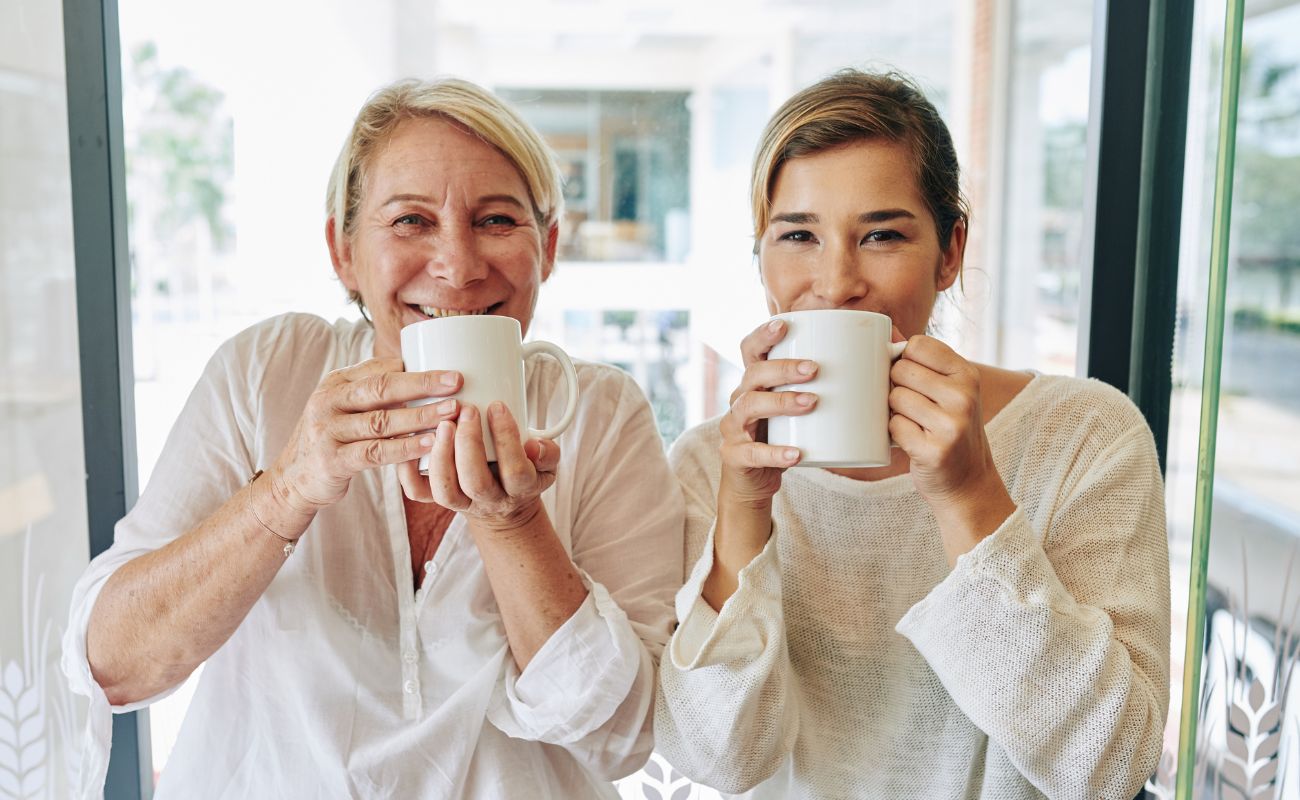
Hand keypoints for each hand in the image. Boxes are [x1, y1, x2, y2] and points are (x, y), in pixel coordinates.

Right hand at [270, 357, 462, 517]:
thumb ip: (372, 388)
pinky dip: (404, 448)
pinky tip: (429, 445)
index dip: (418, 371)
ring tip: (451, 413)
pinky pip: (375, 452)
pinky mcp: (332, 460)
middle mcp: (329, 401)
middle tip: (456, 383)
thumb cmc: (332, 436)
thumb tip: (414, 364)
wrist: (294, 478)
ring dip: (420, 417)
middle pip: (381, 389)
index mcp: (336, 383)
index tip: (453, 373)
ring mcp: (328, 431)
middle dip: (422, 384)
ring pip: (381, 421)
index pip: (381, 371)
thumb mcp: (343, 405)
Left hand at [399, 402, 559, 531]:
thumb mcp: (546, 465)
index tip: (498, 406)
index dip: (507, 440)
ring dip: (440, 456)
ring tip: (442, 423)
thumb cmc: (525, 472)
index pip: (516, 470)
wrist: (504, 508)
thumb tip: (535, 445)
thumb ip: (548, 453)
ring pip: (445, 490)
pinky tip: (411, 440)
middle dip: (469, 444)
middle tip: (466, 410)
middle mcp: (489, 500)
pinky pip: (417, 492)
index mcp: (520, 490)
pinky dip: (408, 470)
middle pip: (476, 481)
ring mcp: (461, 502)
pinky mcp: (438, 499)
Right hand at [718, 319, 818, 506]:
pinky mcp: (735, 456)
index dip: (763, 334)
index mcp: (755, 383)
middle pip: (753, 374)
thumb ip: (834, 384)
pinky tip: (795, 454)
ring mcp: (733, 428)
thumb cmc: (787, 436)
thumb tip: (891, 352)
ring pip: (749, 407)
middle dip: (782, 368)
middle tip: (813, 368)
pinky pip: (752, 452)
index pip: (750, 349)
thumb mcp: (802, 409)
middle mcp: (739, 399)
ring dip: (780, 402)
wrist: (755, 481)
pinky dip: (774, 453)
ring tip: (811, 403)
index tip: (784, 325)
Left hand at [888, 336, 1013, 556]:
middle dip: (895, 387)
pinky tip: (910, 442)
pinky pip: (893, 427)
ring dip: (893, 413)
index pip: (917, 344)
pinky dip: (893, 435)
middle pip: (900, 370)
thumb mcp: (949, 391)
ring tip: (912, 424)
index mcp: (967, 374)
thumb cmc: (949, 430)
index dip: (903, 359)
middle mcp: (964, 395)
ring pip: (894, 398)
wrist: (969, 482)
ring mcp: (952, 423)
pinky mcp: (935, 450)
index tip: (909, 377)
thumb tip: (885, 330)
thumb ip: (923, 362)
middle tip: (910, 407)